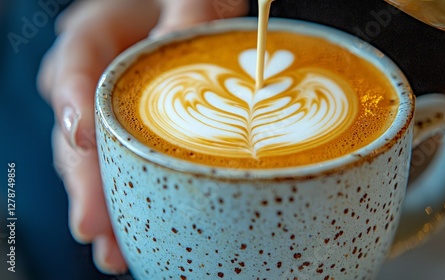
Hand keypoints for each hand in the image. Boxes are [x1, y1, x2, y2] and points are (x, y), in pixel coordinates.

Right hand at [37, 0, 247, 273]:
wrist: (177, 8)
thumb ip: (183, 13)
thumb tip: (183, 45)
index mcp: (94, 36)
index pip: (73, 68)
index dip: (75, 103)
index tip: (82, 137)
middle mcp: (90, 80)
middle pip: (77, 133)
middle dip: (86, 181)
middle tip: (93, 225)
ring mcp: (104, 110)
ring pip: (93, 161)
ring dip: (102, 205)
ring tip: (112, 250)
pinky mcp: (124, 132)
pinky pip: (117, 166)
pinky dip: (123, 200)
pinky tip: (129, 235)